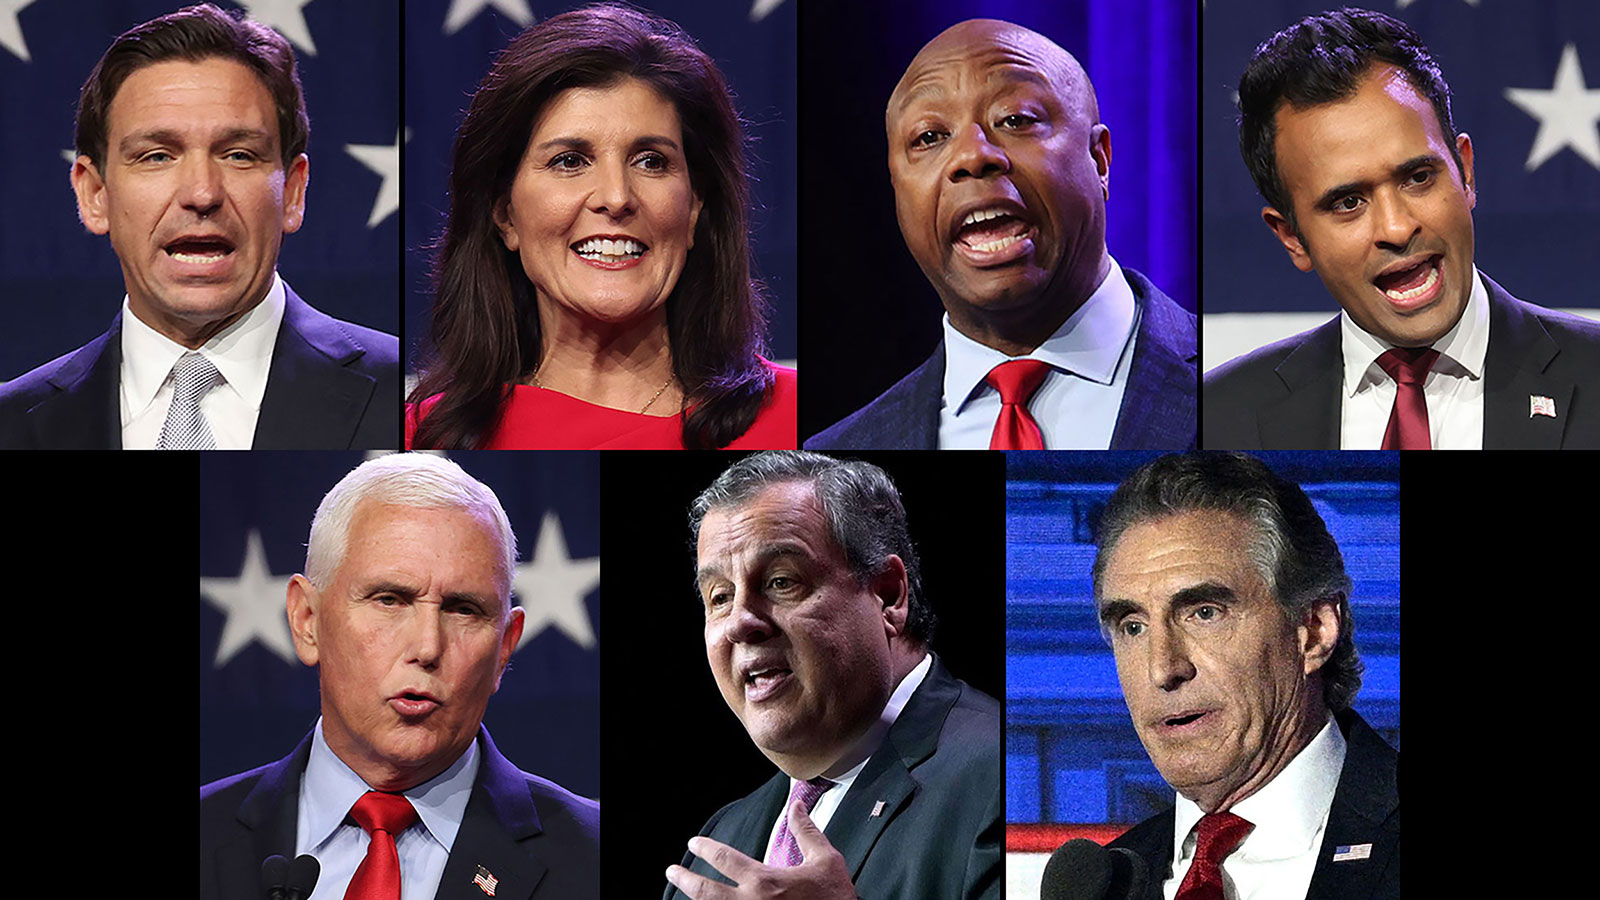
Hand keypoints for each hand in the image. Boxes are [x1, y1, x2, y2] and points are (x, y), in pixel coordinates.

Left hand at [666, 797, 855, 898]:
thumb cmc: (835, 899)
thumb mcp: (826, 860)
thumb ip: (807, 832)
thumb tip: (796, 805)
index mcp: (765, 882)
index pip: (725, 860)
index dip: (706, 849)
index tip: (695, 843)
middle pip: (705, 891)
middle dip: (686, 879)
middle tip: (672, 871)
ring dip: (693, 898)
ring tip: (682, 891)